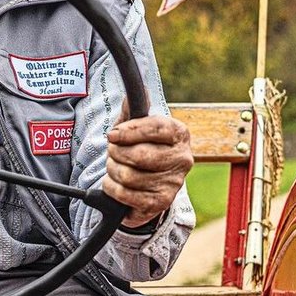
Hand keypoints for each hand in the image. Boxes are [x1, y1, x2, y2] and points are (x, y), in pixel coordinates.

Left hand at [101, 100, 192, 228]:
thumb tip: (134, 93)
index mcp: (180, 134)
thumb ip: (133, 109)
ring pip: (128, 176)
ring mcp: (173, 183)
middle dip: (116, 153)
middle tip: (113, 152)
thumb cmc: (140, 148)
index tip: (112, 134)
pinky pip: (124, 194)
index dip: (129, 131)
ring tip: (116, 168)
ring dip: (113, 171)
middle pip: (139, 155)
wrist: (144, 184)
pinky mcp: (160, 203)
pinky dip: (112, 188)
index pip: (155, 128)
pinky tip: (116, 184)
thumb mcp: (135, 126)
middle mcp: (182, 159)